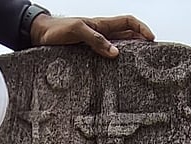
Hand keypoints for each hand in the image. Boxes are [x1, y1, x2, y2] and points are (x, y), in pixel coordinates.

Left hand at [30, 15, 155, 58]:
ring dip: (129, 54)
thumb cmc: (56, 30)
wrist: (39, 35)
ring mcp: (95, 44)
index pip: (128, 22)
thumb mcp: (77, 31)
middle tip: (150, 57)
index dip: (142, 29)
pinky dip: (113, 64)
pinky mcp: (88, 54)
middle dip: (141, 44)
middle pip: (127, 36)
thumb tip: (115, 53)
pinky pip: (105, 58)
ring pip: (118, 48)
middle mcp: (101, 34)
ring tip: (137, 66)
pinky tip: (115, 73)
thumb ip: (96, 40)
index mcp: (101, 25)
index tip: (151, 40)